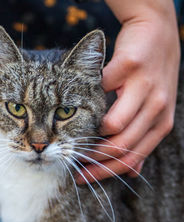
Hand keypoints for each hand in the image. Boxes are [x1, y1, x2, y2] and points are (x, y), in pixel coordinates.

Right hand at [76, 0, 180, 183]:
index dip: (105, 172)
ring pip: (115, 125)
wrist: (155, 32)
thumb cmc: (150, 76)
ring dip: (90, 134)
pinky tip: (76, 100)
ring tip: (74, 137)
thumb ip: (141, 140)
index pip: (132, 158)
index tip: (83, 178)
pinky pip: (102, 90)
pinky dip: (86, 95)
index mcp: (161, 123)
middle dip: (93, 160)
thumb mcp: (153, 111)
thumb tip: (134, 173)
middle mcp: (157, 108)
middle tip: (71, 162)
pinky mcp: (129, 67)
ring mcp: (145, 87)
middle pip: (122, 147)